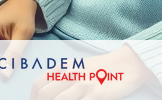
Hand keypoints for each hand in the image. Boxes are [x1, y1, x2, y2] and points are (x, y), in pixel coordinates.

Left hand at [29, 45, 153, 99]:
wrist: (127, 65)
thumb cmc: (102, 69)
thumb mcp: (79, 67)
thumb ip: (62, 77)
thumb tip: (46, 92)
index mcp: (66, 67)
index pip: (39, 83)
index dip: (33, 97)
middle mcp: (72, 75)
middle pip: (46, 95)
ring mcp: (84, 86)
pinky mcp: (97, 95)